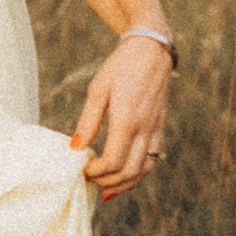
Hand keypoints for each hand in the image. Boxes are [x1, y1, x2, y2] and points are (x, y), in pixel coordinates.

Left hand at [72, 33, 172, 199]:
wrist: (152, 49)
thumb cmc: (121, 66)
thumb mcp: (98, 90)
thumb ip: (88, 122)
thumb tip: (75, 148)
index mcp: (128, 120)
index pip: (113, 161)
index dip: (96, 172)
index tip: (82, 169)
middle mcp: (146, 128)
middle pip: (130, 171)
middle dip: (108, 182)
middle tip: (90, 181)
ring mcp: (156, 128)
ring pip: (146, 169)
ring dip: (126, 182)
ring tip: (107, 187)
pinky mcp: (160, 126)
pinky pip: (154, 158)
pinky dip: (139, 172)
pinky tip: (124, 174)